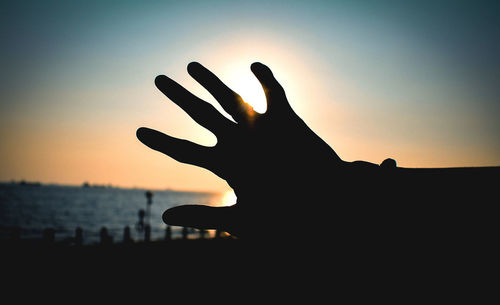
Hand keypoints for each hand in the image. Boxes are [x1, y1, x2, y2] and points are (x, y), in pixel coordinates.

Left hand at [137, 62, 375, 238]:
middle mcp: (238, 142)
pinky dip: (265, 79)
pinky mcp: (285, 120)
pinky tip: (254, 66)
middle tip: (158, 79)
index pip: (185, 150)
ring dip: (212, 81)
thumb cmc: (286, 217)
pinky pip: (273, 93)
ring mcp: (260, 129)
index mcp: (225, 164)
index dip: (162, 140)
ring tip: (191, 66)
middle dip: (180, 97)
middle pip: (201, 115)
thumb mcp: (241, 221)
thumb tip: (164, 217)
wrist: (325, 206)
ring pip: (230, 98)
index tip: (139, 131)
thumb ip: (203, 217)